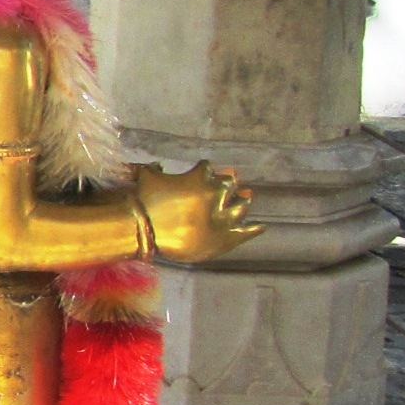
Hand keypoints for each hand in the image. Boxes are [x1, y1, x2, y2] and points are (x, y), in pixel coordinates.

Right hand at [135, 163, 257, 262]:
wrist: (146, 232)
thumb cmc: (144, 203)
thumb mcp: (146, 177)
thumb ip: (155, 169)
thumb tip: (159, 166)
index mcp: (199, 178)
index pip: (207, 168)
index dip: (205, 171)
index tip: (206, 172)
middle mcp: (216, 195)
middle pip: (228, 184)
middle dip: (228, 183)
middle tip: (232, 181)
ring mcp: (223, 217)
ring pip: (241, 205)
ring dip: (244, 200)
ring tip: (247, 197)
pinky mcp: (226, 238)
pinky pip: (245, 232)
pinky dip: (254, 229)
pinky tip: (261, 226)